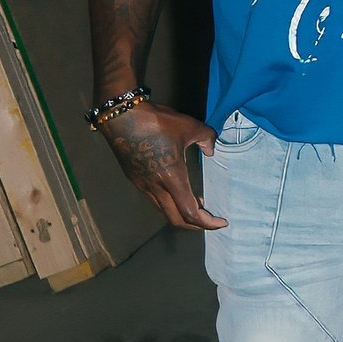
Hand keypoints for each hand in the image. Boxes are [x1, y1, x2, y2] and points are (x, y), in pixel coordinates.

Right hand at [95, 101, 222, 233]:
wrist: (121, 117)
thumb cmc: (155, 122)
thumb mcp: (189, 126)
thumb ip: (207, 138)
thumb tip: (210, 149)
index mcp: (171, 178)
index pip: (189, 212)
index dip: (207, 222)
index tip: (221, 222)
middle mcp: (155, 187)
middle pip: (176, 219)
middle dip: (195, 225)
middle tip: (210, 220)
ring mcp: (142, 185)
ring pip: (164, 210)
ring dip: (182, 212)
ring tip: (197, 203)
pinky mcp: (135, 178)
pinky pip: (154, 199)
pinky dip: (170, 202)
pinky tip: (176, 188)